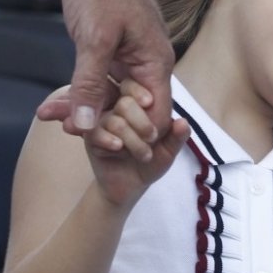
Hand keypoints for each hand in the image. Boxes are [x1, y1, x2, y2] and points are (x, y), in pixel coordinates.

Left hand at [36, 0, 174, 136]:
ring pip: (110, 94)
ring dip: (85, 108)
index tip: (107, 149)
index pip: (156, 115)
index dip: (135, 136)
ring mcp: (126, 52)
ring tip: (53, 117)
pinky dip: (79, 89)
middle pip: (131, 109)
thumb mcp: (94, 39)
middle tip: (68, 131)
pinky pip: (98, 78)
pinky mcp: (108, 44)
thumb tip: (86, 124)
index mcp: (154, 61)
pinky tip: (56, 101)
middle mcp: (145, 61)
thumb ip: (90, 84)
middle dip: (102, 124)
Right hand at [84, 78, 189, 207]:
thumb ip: (177, 136)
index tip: (150, 103)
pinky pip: (95, 133)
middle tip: (152, 138)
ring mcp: (101, 122)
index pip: (134, 86)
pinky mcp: (90, 137)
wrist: (132, 186)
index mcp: (136, 104)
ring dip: (132, 140)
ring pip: (114, 121)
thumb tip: (182, 122)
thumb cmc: (152, 161)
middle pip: (125, 103)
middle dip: (142, 123)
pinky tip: (119, 148)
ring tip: (145, 155)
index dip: (143, 94)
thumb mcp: (169, 149)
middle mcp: (116, 109)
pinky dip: (110, 142)